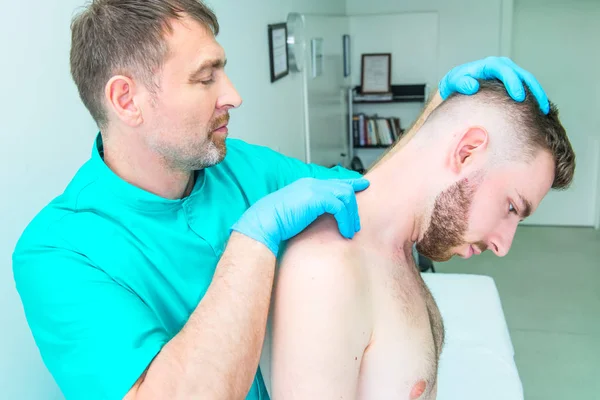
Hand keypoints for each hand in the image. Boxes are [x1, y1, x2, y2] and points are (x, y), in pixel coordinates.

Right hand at [231, 178, 369, 254]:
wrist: (264, 222)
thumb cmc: (275, 222)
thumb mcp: (296, 212)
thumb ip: (309, 210)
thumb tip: (320, 218)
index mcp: (307, 185)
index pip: (334, 182)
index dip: (350, 183)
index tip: (362, 185)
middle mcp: (312, 184)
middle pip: (343, 187)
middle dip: (354, 204)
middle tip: (357, 223)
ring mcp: (314, 189)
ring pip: (345, 196)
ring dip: (351, 215)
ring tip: (351, 231)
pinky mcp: (317, 199)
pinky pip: (340, 206)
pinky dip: (345, 220)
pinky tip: (344, 231)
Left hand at [439, 56, 549, 113]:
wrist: (458, 85)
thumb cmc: (455, 84)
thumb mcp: (453, 82)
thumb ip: (460, 82)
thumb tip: (472, 86)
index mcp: (490, 65)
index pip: (505, 71)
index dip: (513, 83)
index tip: (518, 97)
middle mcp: (503, 67)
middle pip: (523, 75)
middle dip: (533, 90)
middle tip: (539, 106)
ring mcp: (509, 74)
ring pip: (528, 82)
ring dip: (537, 95)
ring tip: (544, 111)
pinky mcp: (512, 83)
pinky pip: (526, 89)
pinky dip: (533, 98)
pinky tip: (538, 112)